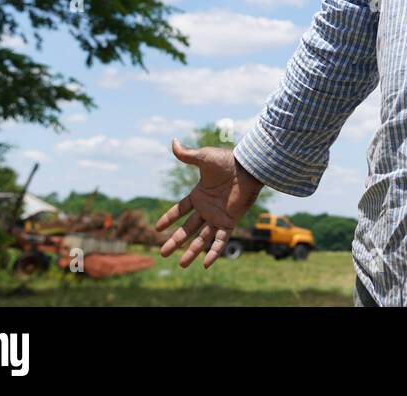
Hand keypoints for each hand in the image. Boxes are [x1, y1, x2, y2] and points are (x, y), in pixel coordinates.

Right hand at [154, 139, 263, 268]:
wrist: (249, 168)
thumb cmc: (228, 161)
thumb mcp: (204, 158)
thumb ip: (187, 154)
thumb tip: (173, 142)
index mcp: (199, 195)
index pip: (180, 210)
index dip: (169, 218)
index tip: (157, 228)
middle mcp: (207, 208)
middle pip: (187, 229)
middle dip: (175, 241)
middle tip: (163, 253)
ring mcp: (218, 217)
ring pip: (201, 238)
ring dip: (192, 251)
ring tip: (181, 264)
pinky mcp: (230, 222)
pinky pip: (220, 240)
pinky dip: (214, 252)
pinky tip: (206, 264)